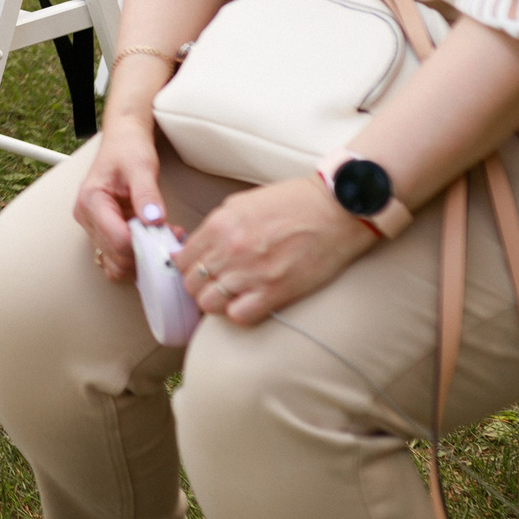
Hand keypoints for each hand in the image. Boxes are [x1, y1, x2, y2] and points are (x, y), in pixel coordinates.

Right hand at [73, 117, 169, 280]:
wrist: (123, 141)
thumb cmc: (129, 149)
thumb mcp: (142, 166)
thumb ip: (147, 193)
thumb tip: (154, 220)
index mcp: (91, 201)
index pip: (118, 240)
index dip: (146, 244)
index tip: (170, 234)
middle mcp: (87, 218)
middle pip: (117, 256)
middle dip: (148, 252)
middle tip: (173, 235)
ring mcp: (93, 227)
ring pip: (117, 263)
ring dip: (144, 258)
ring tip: (165, 237)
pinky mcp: (104, 232)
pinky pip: (118, 258)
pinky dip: (138, 257)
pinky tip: (155, 240)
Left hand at [175, 176, 375, 324]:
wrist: (336, 209)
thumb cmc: (295, 203)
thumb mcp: (243, 203)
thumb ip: (218, 227)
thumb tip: (199, 247)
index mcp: (219, 224)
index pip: (182, 259)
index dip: (189, 268)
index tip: (201, 271)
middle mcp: (229, 249)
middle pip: (191, 284)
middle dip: (200, 288)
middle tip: (216, 286)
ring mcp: (250, 272)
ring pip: (209, 304)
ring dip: (217, 304)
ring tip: (233, 297)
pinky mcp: (275, 291)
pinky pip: (239, 316)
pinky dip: (241, 314)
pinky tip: (252, 304)